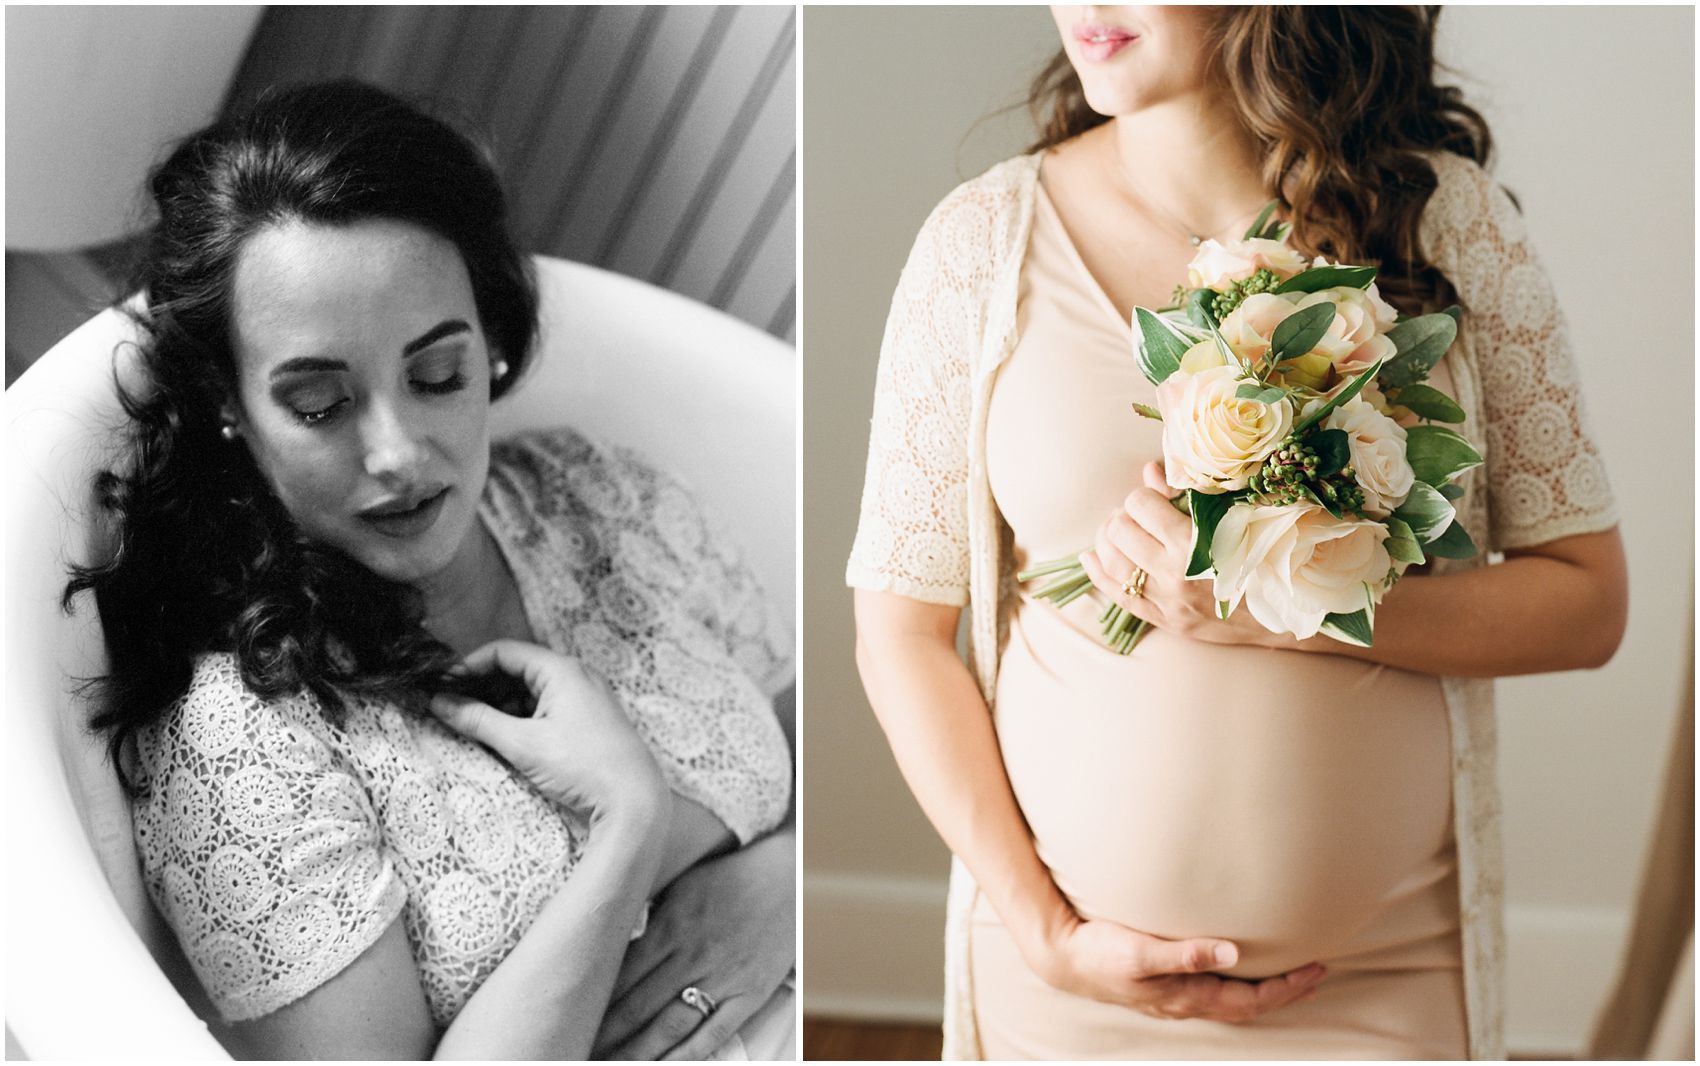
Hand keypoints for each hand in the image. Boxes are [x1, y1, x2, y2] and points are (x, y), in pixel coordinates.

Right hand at [429, 640, 666, 822]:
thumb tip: (440, 704)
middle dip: (483, 687)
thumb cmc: (582, 767)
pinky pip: (549, 707)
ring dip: (502, 705)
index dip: (469, 666)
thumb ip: (478, 720)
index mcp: (562, 669)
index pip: (504, 652)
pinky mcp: (591, 720)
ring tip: (473, 726)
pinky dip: (524, 718)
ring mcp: (587, 697)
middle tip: (453, 709)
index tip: (444, 687)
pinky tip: (505, 737)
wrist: (635, 801)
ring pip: (533, 691)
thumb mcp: (522, 744)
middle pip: (518, 669)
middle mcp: (578, 675)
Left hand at [592, 826, 794, 1059]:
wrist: (789, 877)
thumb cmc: (729, 877)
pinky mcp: (748, 995)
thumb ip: (647, 913)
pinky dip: (685, 1055)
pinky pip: (712, 1034)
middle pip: (637, 1007)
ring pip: (669, 1027)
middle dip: (604, 1036)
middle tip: (577, 1051)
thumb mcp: (681, 884)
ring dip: (636, 1052)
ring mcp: (721, 979)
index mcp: (670, 926)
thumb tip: (608, 934)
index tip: (570, 1020)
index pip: (620, 976)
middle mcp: (692, 956)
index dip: (592, 1004)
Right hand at [1037, 912, 1326, 1022]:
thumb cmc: (1101, 953)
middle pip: (1248, 1006)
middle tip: (1316, 973)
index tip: (1314, 969)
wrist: (1064, 958)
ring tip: (1290, 977)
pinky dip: (1239, 986)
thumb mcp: (1141, 952)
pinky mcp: (1165, 985)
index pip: (1250, 1000)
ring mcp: (1176, 996)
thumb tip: (1232, 952)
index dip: (1286, 988)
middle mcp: (1186, 1001)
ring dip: (1265, 992)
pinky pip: (1215, 993)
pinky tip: (1238, 971)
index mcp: (1187, 996)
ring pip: (1233, 1002)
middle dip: (1285, 992)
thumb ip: (1186, 953)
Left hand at [1078, 461, 1272, 646]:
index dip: (1144, 495)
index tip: (1154, 497)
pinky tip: (1091, 556)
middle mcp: (1172, 575)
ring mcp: (1164, 601)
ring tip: (1118, 530)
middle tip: (1136, 514)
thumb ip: (1189, 496)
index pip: (1142, 505)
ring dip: (1107, 539)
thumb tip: (1149, 471)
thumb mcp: (1234, 521)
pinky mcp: (1161, 619)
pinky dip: (1098, 572)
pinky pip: (1115, 594)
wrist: (1280, 617)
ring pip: (1111, 562)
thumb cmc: (1263, 560)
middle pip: (1120, 530)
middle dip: (1123, 515)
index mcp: (1194, 545)